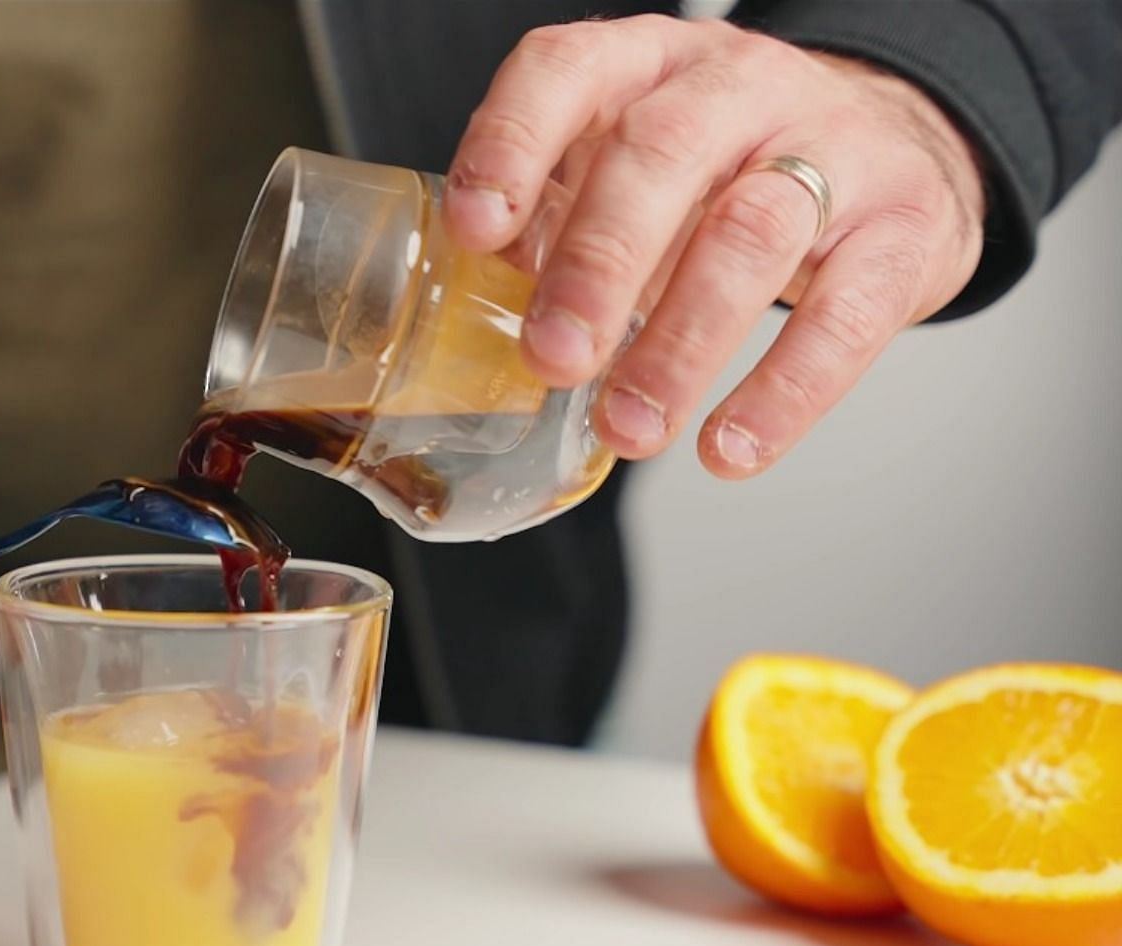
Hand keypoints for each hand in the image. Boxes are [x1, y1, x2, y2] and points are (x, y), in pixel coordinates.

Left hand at [445, 15, 986, 476]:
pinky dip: (785, 391)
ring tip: (630, 427)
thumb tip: (495, 303)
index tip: (475, 232)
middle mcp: (740, 86)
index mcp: (647, 64)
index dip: (513, 145)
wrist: (894, 147)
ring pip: (753, 232)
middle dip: (598, 264)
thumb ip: (559, 218)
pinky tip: (730, 447)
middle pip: (663, 153)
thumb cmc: (726, 172)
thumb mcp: (631, 169)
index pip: (567, 70)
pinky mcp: (905, 228)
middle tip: (554, 359)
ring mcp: (834, 147)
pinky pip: (847, 313)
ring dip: (681, 342)